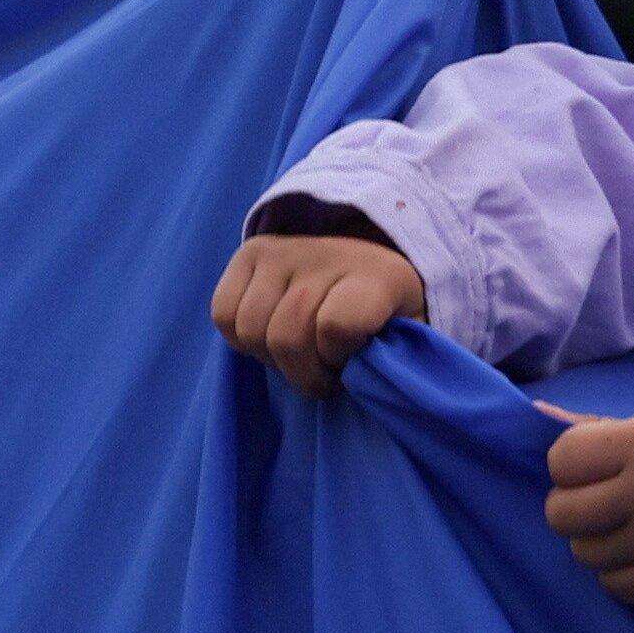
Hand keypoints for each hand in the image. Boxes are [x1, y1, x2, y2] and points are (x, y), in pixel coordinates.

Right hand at [210, 228, 428, 392]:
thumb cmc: (390, 318)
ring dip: (272, 358)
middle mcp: (325, 255)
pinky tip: (271, 335)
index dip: (337, 358)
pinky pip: (223, 313)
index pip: (337, 325)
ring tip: (301, 351)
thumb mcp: (410, 341)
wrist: (370, 262)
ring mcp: (282, 250)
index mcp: (378, 277)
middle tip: (325, 369)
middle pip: (286, 336)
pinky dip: (242, 338)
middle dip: (303, 372)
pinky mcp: (250, 252)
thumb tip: (364, 382)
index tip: (352, 363)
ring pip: (250, 330)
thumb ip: (395, 364)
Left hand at [537, 405, 633, 609]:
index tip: (595, 468)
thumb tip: (538, 413)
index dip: (572, 466)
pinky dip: (624, 571)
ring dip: (601, 541)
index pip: (560, 461)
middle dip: (577, 508)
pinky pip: (611, 585)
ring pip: (583, 553)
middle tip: (607, 502)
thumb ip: (597, 428)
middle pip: (561, 514)